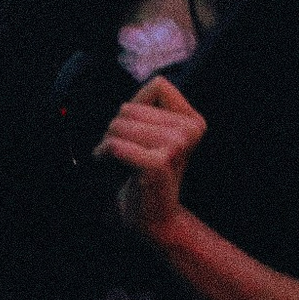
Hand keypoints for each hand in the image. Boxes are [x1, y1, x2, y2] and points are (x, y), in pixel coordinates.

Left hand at [95, 73, 204, 241]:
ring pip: (120, 124)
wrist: (156, 218)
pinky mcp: (158, 163)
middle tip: (122, 149)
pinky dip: (104, 152)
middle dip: (117, 126)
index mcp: (194, 121)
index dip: (138, 104)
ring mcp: (176, 146)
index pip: (158, 85)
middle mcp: (190, 131)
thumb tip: (152, 81)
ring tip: (116, 157)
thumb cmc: (149, 174)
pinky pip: (116, 145)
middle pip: (131, 107)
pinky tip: (108, 162)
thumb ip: (152, 106)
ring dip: (109, 140)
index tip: (136, 129)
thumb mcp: (157, 134)